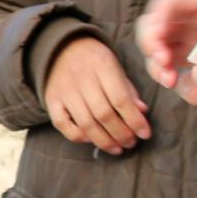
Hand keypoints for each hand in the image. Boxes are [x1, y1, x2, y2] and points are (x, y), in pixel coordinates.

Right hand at [41, 35, 149, 153]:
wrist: (63, 49)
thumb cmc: (96, 62)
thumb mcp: (116, 68)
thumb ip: (128, 90)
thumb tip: (142, 113)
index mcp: (102, 65)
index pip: (120, 99)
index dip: (134, 120)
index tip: (145, 134)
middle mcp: (81, 77)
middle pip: (103, 114)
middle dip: (121, 134)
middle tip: (131, 143)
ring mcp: (64, 90)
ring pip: (85, 123)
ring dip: (104, 141)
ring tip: (118, 148)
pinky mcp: (51, 100)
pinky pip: (63, 125)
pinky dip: (78, 136)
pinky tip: (92, 140)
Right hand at [135, 0, 196, 99]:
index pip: (168, 5)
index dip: (157, 18)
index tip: (159, 36)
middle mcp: (193, 26)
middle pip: (156, 31)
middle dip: (152, 48)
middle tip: (163, 64)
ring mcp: (194, 48)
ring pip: (162, 58)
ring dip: (159, 70)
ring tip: (171, 81)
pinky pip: (182, 81)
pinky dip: (185, 90)